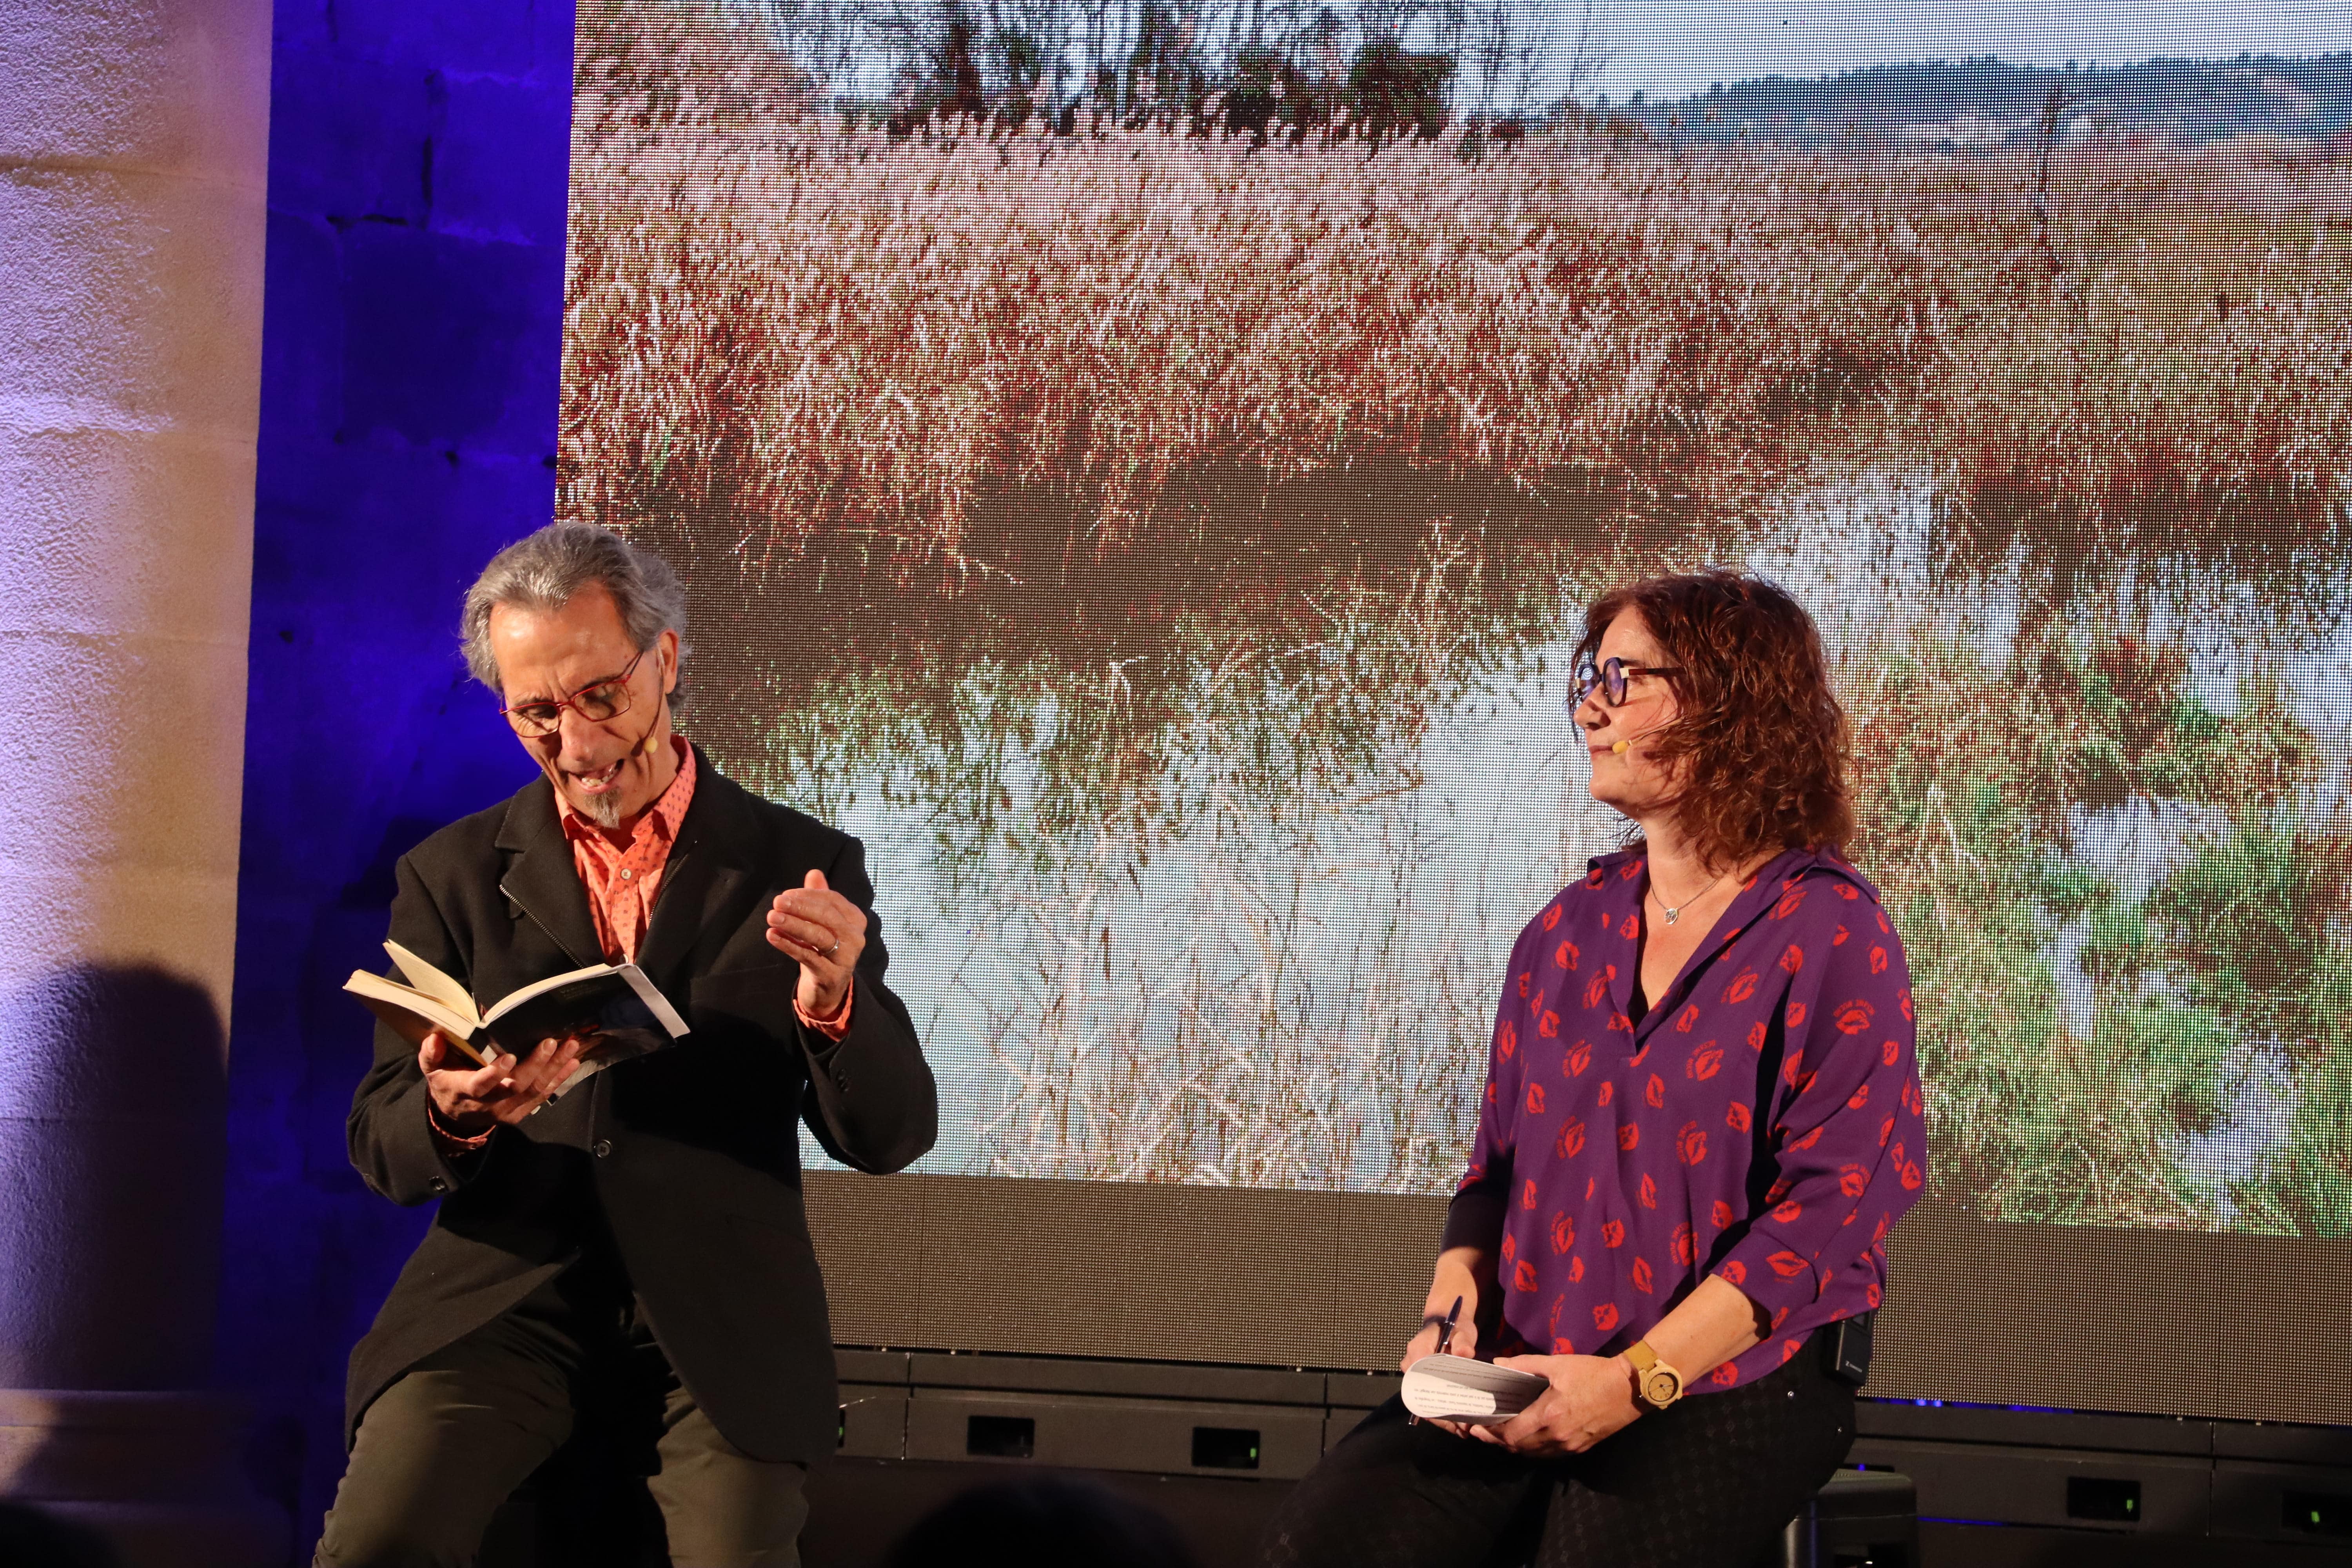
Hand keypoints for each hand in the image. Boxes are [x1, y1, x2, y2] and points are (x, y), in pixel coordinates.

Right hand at [421, 1029, 588, 1137]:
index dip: (494, 1073)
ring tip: (570, 1046)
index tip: (509, 1056)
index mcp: (465, 1091)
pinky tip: (572, 1063)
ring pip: (534, 1091)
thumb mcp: (432, 1070)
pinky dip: (559, 1080)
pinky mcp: (520, 1113)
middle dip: (535, 1064)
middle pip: (515, 1087)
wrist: (455, 1116)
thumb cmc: (447, 1083)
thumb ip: (431, 1055)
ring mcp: (507, 1111)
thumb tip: (435, 1039)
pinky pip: (542, 1096)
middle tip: (550, 1042)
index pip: (480, 1085)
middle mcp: (488, 1104)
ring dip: (554, 1069)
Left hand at [764, 867, 867, 1017]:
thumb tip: (814, 873)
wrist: (827, 989)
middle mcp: (856, 937)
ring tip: (771, 917)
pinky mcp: (832, 975)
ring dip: (793, 924)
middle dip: (800, 907)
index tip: (784, 895)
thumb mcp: (822, 923)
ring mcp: (847, 958)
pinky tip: (772, 936)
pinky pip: (808, 957)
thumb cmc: (823, 950)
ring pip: (818, 936)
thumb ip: (819, 899)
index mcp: (855, 919)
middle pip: (826, 916)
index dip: (807, 895)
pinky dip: (788, 945)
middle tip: (776, 902)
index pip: (832, 900)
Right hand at [1402, 1269, 1481, 1438]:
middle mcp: (1411, 1365)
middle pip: (1421, 1397)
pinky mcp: (1423, 1379)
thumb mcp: (1462, 1329)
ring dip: (1443, 1417)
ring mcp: (1415, 1374)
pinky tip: (1460, 1421)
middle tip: (1463, 1429)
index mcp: (1417, 1351)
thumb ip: (1463, 1340)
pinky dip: (1444, 1410)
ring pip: (1425, 1401)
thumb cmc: (1453, 1323)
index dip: (1436, 1403)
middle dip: (1442, 1416)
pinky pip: (1430, 1398)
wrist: (1446, 1319)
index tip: (1455, 1417)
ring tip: (1464, 1429)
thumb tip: (1464, 1353)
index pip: (1420, 1383)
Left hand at [1472, 1354, 1640, 1456]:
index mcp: (1549, 1415)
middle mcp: (1558, 1436)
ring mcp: (1570, 1446)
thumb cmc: (1592, 1372)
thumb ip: (1524, 1365)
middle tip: (1483, 1431)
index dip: (1492, 1432)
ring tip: (1501, 1435)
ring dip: (1515, 1447)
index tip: (1477, 1425)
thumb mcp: (1557, 1363)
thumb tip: (1498, 1364)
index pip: (1511, 1433)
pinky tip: (1528, 1438)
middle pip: (1519, 1448)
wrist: (1629, 1388)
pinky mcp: (1580, 1448)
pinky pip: (1549, 1455)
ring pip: (1533, 1454)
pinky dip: (1534, 1450)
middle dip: (1498, 1441)